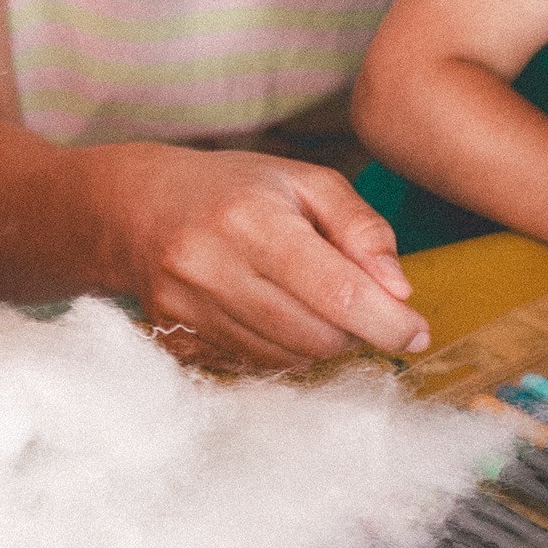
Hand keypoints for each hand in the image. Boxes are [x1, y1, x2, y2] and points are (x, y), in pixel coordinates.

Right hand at [86, 143, 428, 366]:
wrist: (132, 208)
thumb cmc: (231, 189)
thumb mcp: (303, 182)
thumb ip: (361, 229)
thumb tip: (398, 291)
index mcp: (252, 218)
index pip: (337, 291)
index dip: (388, 322)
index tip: (415, 332)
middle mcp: (213, 266)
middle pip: (316, 335)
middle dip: (354, 332)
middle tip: (357, 307)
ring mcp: (189, 307)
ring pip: (287, 358)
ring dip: (318, 343)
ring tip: (311, 305)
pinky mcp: (177, 336)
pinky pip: (254, 365)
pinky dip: (281, 350)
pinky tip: (275, 316)